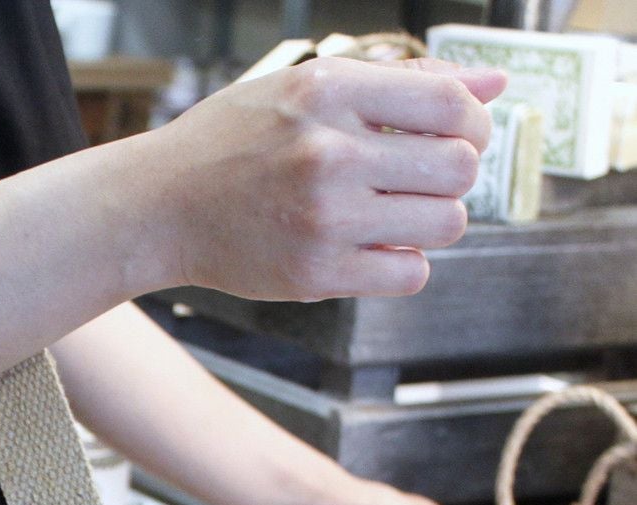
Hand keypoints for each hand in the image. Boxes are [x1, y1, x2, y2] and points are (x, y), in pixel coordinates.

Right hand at [145, 57, 505, 301]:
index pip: (452, 102)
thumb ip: (400, 83)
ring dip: (435, 222)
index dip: (471, 122)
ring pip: (446, 224)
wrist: (157, 207)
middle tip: (424, 181)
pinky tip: (372, 249)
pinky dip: (403, 264)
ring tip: (395, 216)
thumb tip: (494, 84)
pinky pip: (408, 273)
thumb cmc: (231, 143)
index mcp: (329, 91)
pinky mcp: (314, 275)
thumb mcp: (307, 88)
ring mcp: (322, 219)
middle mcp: (328, 153)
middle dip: (456, 175)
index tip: (454, 136)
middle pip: (460, 166)